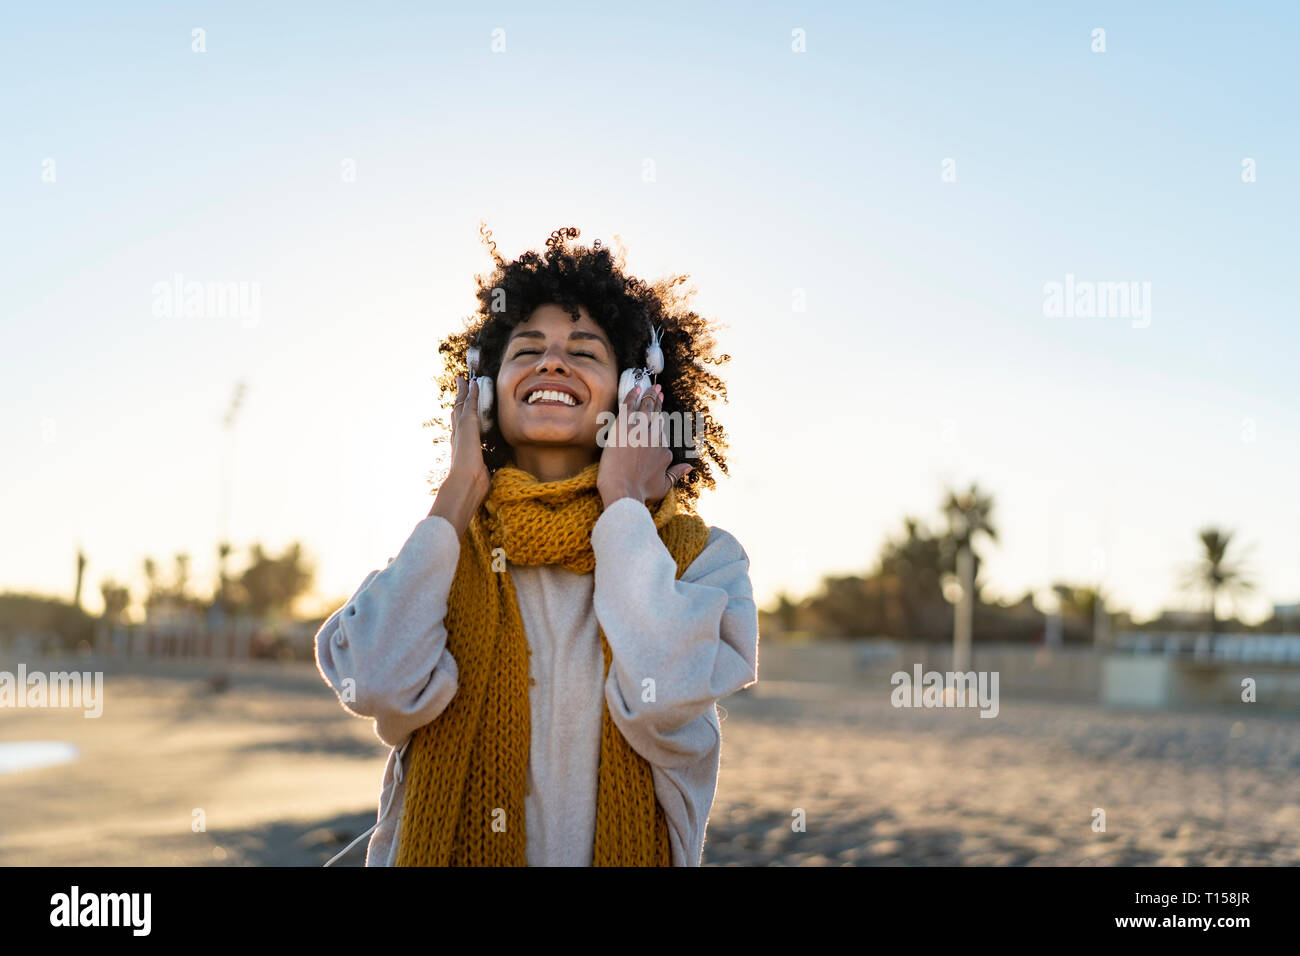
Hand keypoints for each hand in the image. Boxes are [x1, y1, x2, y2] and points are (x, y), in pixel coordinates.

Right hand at [428, 374, 489, 531]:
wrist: (464, 483)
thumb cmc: (471, 486)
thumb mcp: (480, 475)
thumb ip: (483, 471)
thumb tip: (489, 479)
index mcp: (460, 447)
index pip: (460, 428)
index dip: (461, 416)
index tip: (462, 407)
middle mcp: (458, 436)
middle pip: (457, 412)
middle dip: (459, 398)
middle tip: (460, 385)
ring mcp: (461, 429)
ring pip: (461, 405)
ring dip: (464, 391)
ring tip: (465, 379)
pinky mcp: (467, 424)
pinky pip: (470, 403)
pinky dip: (471, 392)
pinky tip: (474, 382)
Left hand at [597, 382, 692, 508]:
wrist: (623, 489)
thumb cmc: (641, 491)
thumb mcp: (664, 486)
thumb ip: (677, 474)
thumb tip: (690, 467)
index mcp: (663, 450)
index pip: (662, 434)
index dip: (661, 422)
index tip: (661, 414)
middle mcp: (654, 438)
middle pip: (657, 415)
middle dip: (658, 401)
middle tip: (659, 389)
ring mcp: (639, 430)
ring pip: (646, 408)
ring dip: (650, 395)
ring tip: (653, 386)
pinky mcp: (624, 427)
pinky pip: (630, 406)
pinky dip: (633, 396)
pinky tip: (637, 388)